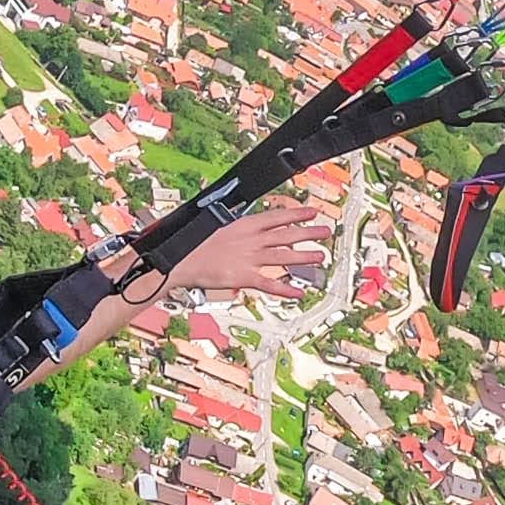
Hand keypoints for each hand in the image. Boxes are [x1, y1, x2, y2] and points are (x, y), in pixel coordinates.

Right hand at [174, 206, 331, 304]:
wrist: (179, 259)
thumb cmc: (194, 244)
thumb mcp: (217, 227)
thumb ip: (238, 229)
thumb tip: (250, 228)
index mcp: (244, 225)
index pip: (276, 217)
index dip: (297, 214)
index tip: (312, 212)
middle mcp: (251, 240)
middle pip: (286, 235)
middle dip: (308, 233)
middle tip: (326, 232)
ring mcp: (249, 258)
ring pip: (283, 257)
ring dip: (303, 257)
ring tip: (320, 257)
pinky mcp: (243, 277)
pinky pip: (269, 284)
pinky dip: (285, 289)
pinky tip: (299, 292)